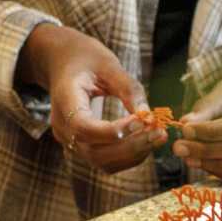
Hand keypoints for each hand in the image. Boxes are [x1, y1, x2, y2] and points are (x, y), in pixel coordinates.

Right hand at [21, 23, 156, 173]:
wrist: (64, 63)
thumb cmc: (86, 58)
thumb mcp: (108, 64)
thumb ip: (128, 89)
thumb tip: (148, 116)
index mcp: (64, 100)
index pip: (83, 127)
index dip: (113, 131)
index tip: (140, 121)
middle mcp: (63, 127)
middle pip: (94, 152)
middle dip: (130, 146)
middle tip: (158, 132)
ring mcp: (70, 140)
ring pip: (101, 162)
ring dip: (133, 154)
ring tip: (158, 136)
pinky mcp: (82, 146)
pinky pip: (106, 161)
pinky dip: (129, 156)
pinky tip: (147, 140)